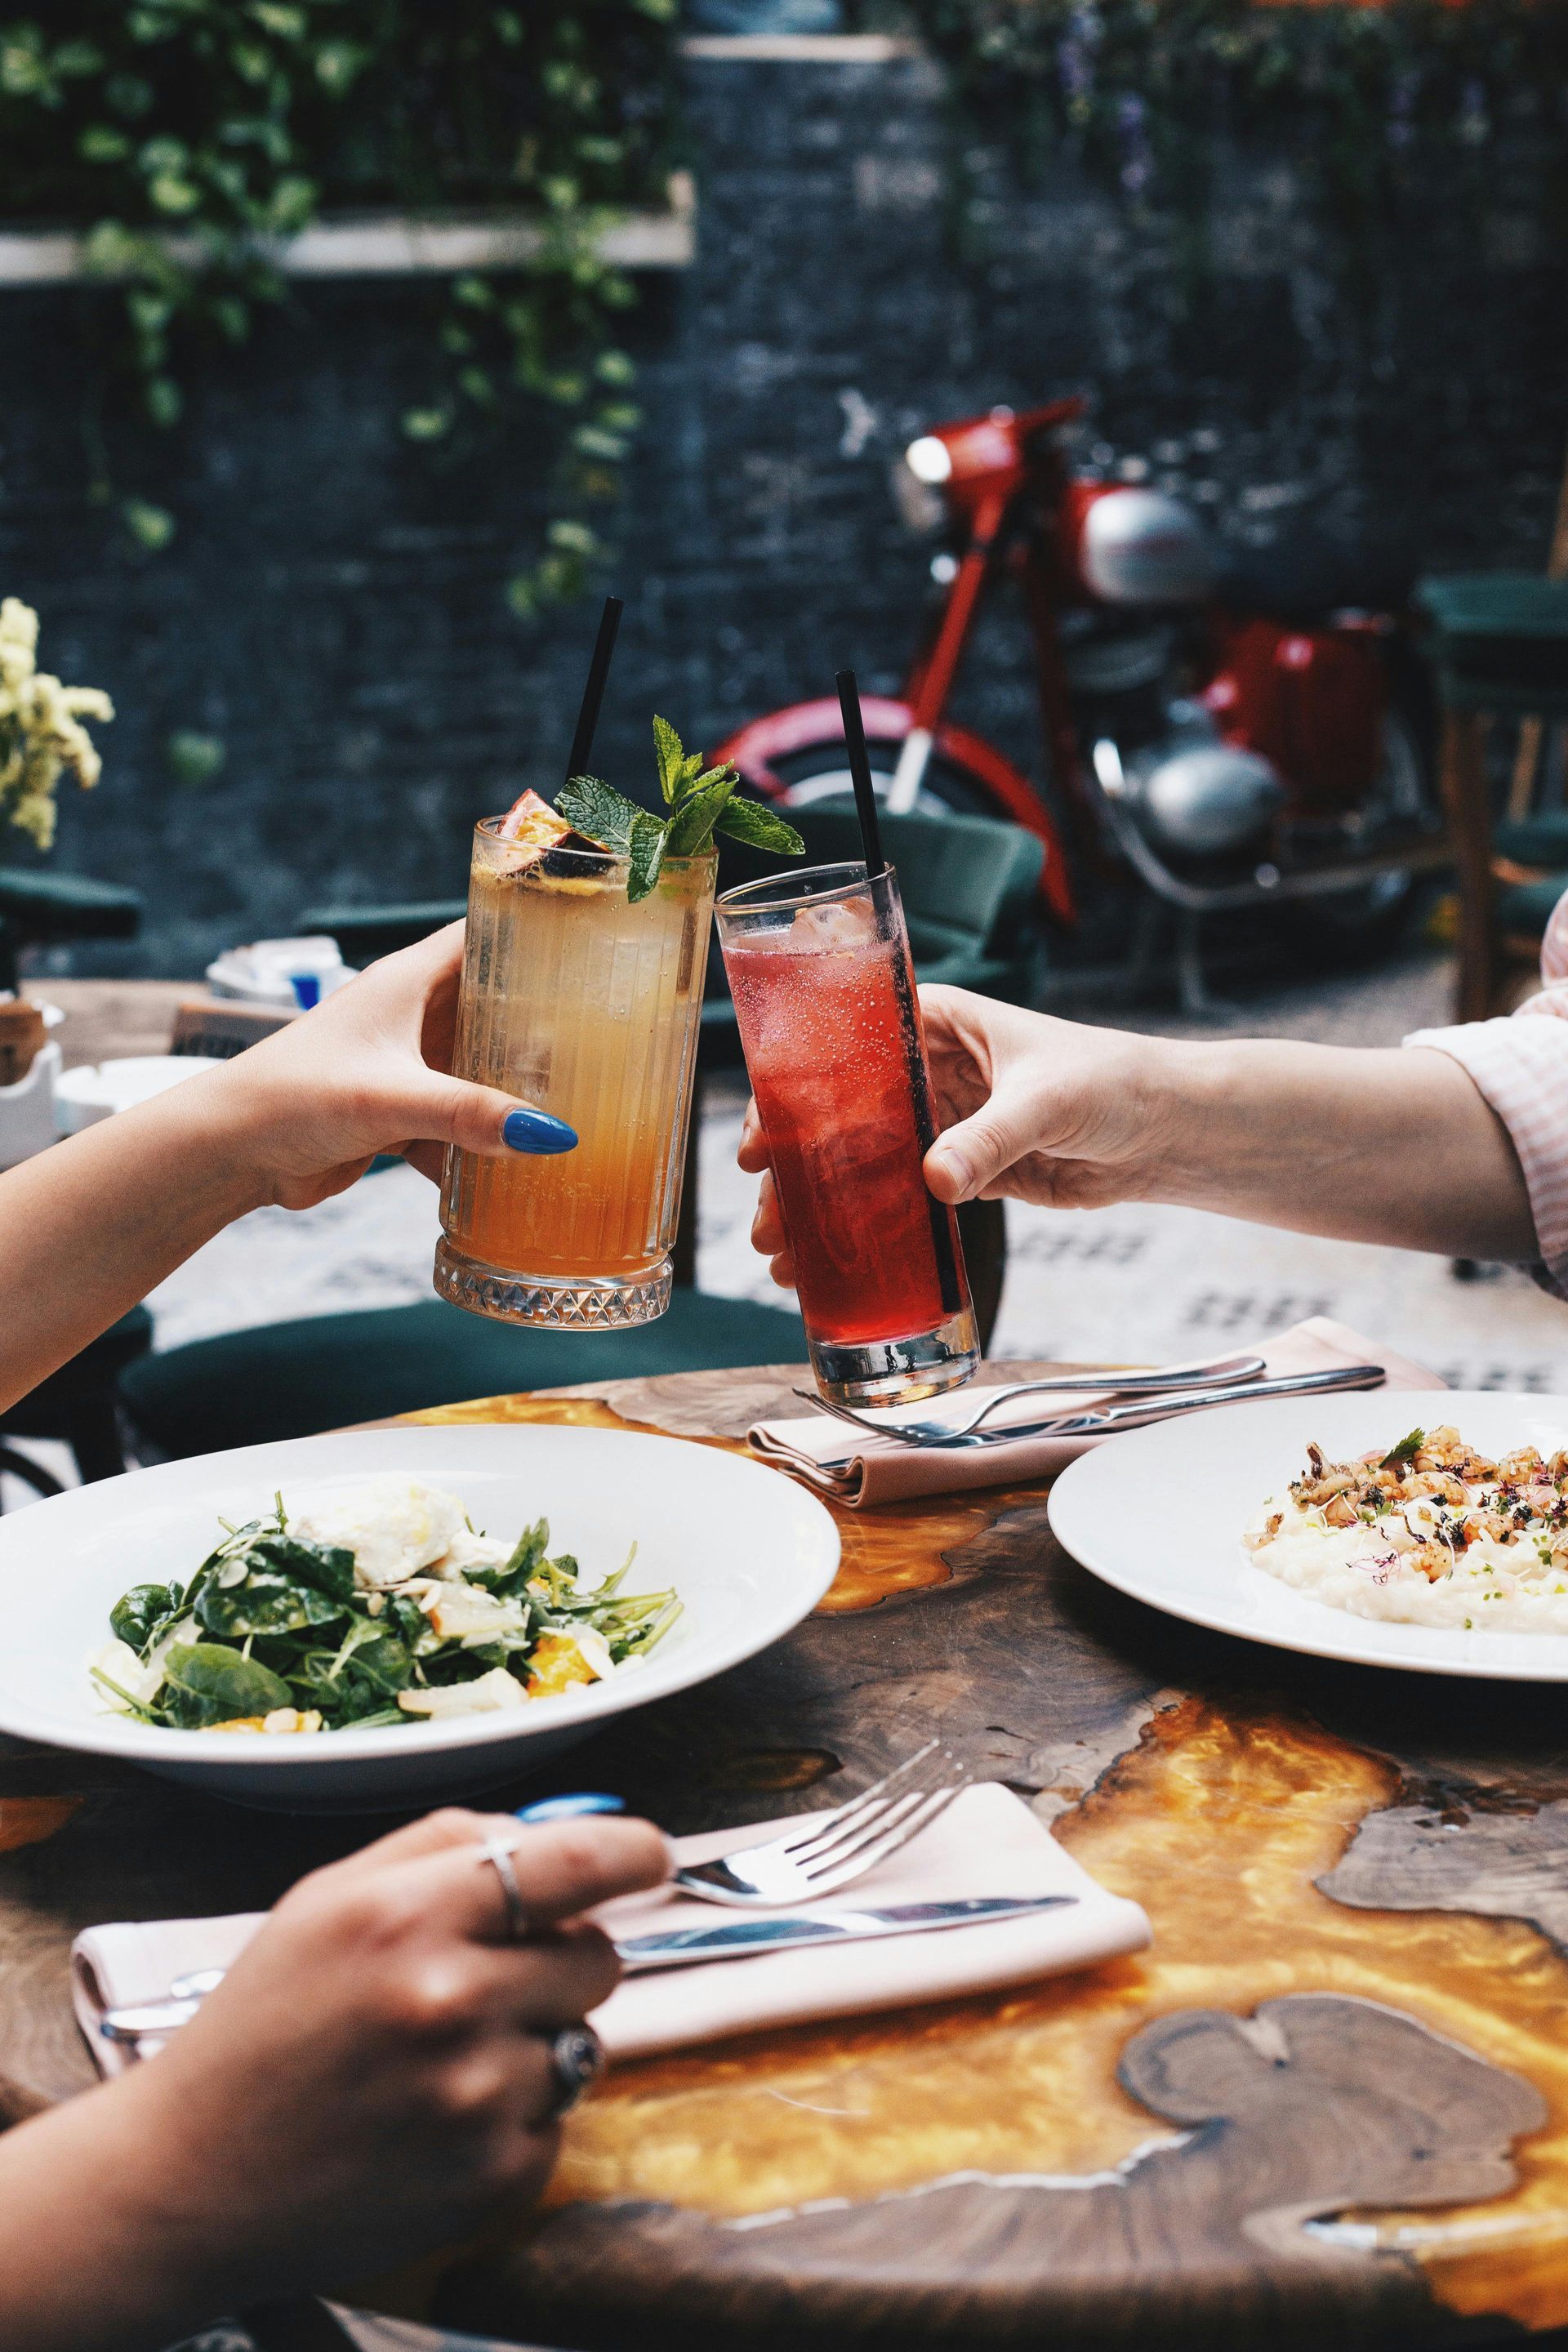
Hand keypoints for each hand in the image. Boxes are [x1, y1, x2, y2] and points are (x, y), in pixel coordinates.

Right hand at [0, 1806, 667, 2349]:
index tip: (652, 1856)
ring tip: (440, 2063)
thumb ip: (444, 1844)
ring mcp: (476, 2096)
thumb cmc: (264, 2025)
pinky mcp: (492, 2177)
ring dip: (534, 2043)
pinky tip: (434, 2122)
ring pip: (582, 2040)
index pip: (576, 1859)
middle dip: (562, 1958)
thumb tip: (549, 1831)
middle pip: (597, 1955)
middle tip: (487, 1983)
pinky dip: (513, 2118)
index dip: (634, 1853)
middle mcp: (449, 1999)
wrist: (189, 2180)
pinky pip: (556, 2120)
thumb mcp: (329, 1898)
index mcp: (406, 1913)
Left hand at [203, 921, 575, 1209]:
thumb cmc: (293, 1097)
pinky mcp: (396, 1113)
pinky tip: (516, 1170)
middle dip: (542, 1027)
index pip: (485, 934)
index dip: (534, 934)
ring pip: (478, 1070)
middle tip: (609, 1044)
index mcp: (409, 982)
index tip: (592, 947)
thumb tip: (552, 1136)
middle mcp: (411, 1016)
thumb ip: (470, 1114)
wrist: (231, 1152)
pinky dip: (480, 1145)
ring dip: (514, 1092)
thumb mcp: (391, 1098)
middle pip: (495, 1007)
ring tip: (579, 1107)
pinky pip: (456, 1123)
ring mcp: (405, 1066)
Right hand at [739, 985, 1172, 1284]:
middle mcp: (927, 1070)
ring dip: (824, 1207)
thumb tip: (935, 1181)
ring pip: (863, 1164)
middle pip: (842, 1116)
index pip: (847, 1049)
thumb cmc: (1114, 1082)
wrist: (1168, 1132)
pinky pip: (901, 1201)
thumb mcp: (1046, 1100)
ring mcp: (942, 1124)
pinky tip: (833, 1263)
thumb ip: (990, 1138)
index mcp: (936, 1023)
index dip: (796, 1093)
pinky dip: (868, 1229)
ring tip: (786, 1254)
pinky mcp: (962, 1172)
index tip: (766, 1139)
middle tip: (769, 1215)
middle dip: (799, 1167)